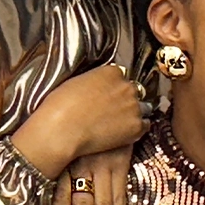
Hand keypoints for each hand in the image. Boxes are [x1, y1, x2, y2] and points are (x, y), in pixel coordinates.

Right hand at [13, 63, 149, 178]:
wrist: (61, 130)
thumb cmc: (59, 107)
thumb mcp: (74, 81)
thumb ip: (94, 80)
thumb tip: (97, 87)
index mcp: (111, 71)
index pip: (120, 75)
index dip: (113, 86)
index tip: (108, 94)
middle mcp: (126, 86)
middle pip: (133, 90)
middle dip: (124, 98)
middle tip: (112, 110)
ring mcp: (134, 106)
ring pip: (142, 106)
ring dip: (133, 112)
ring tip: (118, 122)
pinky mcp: (137, 126)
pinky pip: (145, 125)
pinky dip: (137, 128)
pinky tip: (125, 132)